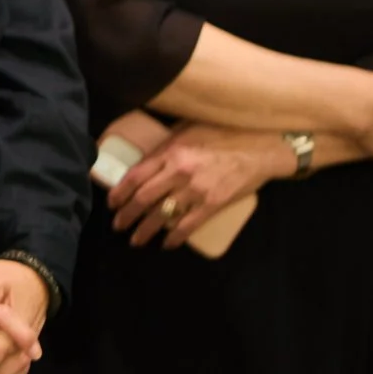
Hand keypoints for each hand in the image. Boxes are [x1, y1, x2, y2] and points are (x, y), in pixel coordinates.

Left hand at [109, 122, 281, 247]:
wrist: (260, 146)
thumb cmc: (223, 132)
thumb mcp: (187, 129)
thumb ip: (166, 145)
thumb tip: (144, 159)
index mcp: (170, 151)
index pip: (135, 175)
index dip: (120, 192)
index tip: (112, 203)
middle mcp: (179, 171)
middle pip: (143, 198)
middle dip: (127, 215)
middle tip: (118, 225)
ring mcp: (196, 190)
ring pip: (162, 215)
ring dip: (145, 230)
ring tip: (136, 240)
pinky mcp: (214, 204)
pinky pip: (188, 225)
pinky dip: (175, 237)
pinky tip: (167, 244)